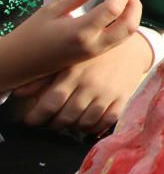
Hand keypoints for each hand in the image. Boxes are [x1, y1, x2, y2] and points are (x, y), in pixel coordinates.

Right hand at [0, 0, 141, 89]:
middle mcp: (94, 44)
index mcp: (81, 31)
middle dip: (135, 5)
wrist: (21, 64)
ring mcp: (97, 53)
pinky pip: (119, 40)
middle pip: (130, 25)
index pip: (114, 9)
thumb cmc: (32, 34)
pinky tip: (118, 12)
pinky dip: (126, 24)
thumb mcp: (51, 9)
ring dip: (133, 15)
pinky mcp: (96, 56)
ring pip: (128, 35)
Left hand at [20, 33, 152, 133]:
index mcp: (73, 73)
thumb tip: (20, 93)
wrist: (132, 46)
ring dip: (73, 126)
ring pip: (85, 122)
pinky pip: (106, 121)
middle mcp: (90, 85)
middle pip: (66, 116)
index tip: (32, 120)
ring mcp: (108, 93)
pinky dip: (95, 127)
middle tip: (50, 122)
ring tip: (68, 122)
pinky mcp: (123, 98)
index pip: (50, 103)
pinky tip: (88, 124)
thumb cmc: (96, 52)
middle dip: (54, 123)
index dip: (37, 116)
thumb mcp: (69, 58)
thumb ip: (44, 76)